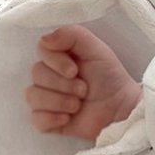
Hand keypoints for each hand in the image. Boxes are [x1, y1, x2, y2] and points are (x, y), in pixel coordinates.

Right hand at [25, 25, 142, 140]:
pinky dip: (51, 118)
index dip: (56, 62)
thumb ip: (72, 35)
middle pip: (36, 74)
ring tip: (78, 104)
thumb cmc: (109, 77)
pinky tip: (68, 118)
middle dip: (63, 84)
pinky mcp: (48, 120)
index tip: (75, 71)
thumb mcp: (96, 49)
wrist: (121, 107)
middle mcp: (48, 76)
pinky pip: (36, 119)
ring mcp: (46, 99)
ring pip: (33, 96)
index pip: (41, 50)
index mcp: (58, 57)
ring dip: (59, 101)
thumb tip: (45, 40)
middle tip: (84, 90)